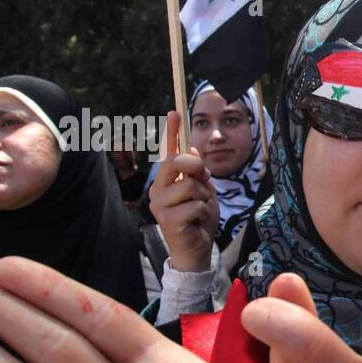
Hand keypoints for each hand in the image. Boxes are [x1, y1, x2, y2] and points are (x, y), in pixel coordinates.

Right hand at [150, 111, 218, 271]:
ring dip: (204, 197)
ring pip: (191, 185)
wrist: (197, 251)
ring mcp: (159, 205)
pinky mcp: (168, 219)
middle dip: (197, 168)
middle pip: (177, 162)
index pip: (168, 152)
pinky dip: (203, 213)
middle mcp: (157, 190)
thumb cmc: (199, 220)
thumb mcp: (202, 191)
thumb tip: (190, 147)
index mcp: (165, 181)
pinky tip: (197, 223)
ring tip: (200, 211)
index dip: (172, 132)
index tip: (175, 112)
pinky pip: (196, 204)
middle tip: (204, 183)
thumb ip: (196, 172)